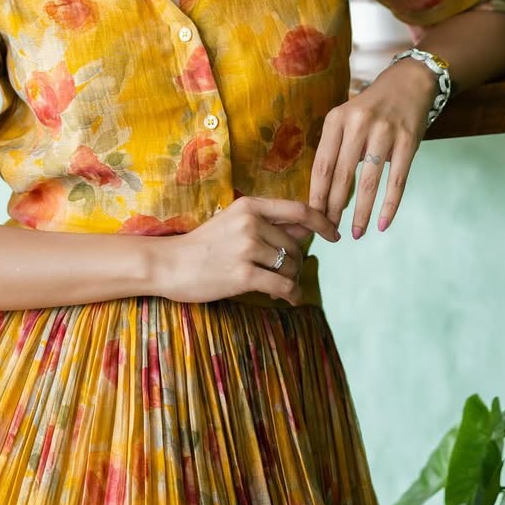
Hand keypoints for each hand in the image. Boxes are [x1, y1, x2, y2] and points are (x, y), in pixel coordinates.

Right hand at [156, 197, 338, 305]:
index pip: (299, 210)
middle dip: (297, 262)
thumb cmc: (203, 245)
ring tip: (281, 286)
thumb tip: (307, 229)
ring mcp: (247, 248)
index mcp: (250, 205)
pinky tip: (290, 299)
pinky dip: (292, 294)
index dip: (322, 222)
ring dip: (291, 279)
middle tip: (288, 273)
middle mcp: (251, 222)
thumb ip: (268, 223)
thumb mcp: (234, 222)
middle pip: (295, 244)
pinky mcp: (243, 275)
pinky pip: (282, 285)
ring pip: (290, 265)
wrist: (169, 264)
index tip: (334, 234)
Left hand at [309, 59, 437, 236]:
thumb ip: (336, 147)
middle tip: (330, 232)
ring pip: (369, 181)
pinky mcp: (408, 141)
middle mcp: (358, 124)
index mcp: (336, 119)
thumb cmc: (371, 107)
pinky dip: (390, 205)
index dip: (317, 194)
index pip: (322, 164)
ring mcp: (385, 132)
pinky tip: (383, 223)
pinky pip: (397, 180)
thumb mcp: (346, 118)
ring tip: (356, 233)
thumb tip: (323, 193)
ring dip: (362, 212)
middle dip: (334, 208)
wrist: (409, 83)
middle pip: (342, 175)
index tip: (312, 218)